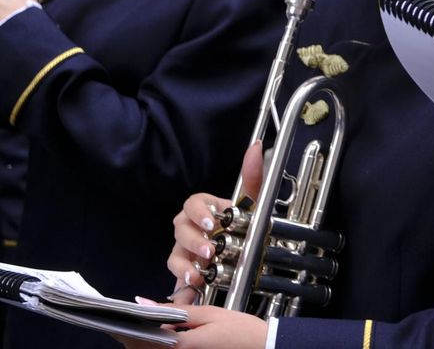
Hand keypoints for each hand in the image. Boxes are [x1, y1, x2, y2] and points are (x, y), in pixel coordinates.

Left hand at [116, 305, 266, 348]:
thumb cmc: (239, 330)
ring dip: (143, 344)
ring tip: (146, 328)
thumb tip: (144, 303)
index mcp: (181, 345)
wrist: (264, 347)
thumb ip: (175, 310)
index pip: (139, 339)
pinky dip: (157, 348)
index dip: (124, 329)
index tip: (116, 318)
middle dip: (132, 337)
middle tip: (129, 321)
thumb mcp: (209, 313)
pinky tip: (163, 338)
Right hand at [167, 143, 262, 301]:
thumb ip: (255, 177)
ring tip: (199, 272)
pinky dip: (182, 284)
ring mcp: (188, 251)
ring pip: (175, 253)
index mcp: (207, 210)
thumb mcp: (257, 204)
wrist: (251, 256)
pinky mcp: (187, 272)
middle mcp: (193, 229)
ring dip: (184, 264)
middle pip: (180, 228)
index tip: (212, 222)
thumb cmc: (248, 226)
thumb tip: (256, 147)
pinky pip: (177, 278)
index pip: (193, 203)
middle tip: (210, 250)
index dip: (198, 212)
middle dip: (193, 240)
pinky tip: (190, 289)